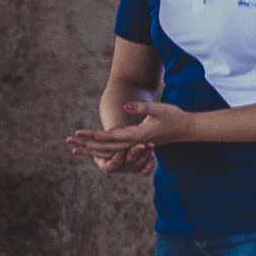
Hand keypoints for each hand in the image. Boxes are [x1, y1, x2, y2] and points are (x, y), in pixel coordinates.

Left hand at [68, 99, 193, 156]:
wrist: (186, 129)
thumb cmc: (174, 116)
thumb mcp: (158, 108)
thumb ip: (142, 107)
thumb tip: (125, 105)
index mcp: (137, 135)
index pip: (110, 137)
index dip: (93, 135)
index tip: (78, 133)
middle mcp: (134, 142)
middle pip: (105, 147)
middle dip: (86, 144)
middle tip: (68, 142)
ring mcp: (135, 144)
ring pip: (109, 150)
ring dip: (91, 149)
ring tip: (75, 149)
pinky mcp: (136, 143)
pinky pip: (116, 149)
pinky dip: (102, 150)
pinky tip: (93, 150)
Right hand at [79, 140, 155, 175]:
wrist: (116, 140)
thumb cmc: (102, 140)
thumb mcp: (96, 139)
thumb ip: (86, 140)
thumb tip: (68, 141)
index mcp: (105, 165)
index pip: (111, 166)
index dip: (116, 159)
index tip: (121, 152)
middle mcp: (118, 168)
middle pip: (127, 163)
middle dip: (136, 154)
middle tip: (143, 145)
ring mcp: (129, 167)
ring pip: (139, 164)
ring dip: (146, 155)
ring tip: (151, 145)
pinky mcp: (139, 165)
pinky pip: (145, 170)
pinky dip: (150, 165)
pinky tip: (154, 157)